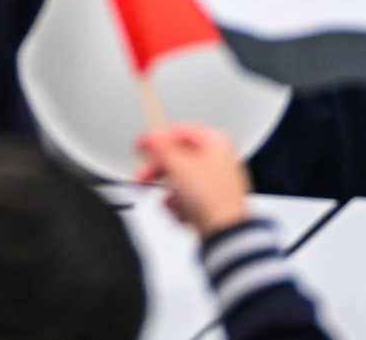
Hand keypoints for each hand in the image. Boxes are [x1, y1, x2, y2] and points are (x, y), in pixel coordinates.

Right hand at [136, 123, 251, 237]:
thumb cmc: (213, 199)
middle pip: (178, 157)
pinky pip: (185, 199)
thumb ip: (161, 149)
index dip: (157, 139)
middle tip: (143, 176)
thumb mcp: (180, 166)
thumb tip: (151, 137)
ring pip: (179, 180)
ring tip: (166, 202)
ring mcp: (214, 183)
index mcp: (216, 142)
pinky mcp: (209, 204)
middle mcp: (217, 160)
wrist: (224, 234)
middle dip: (158, 170)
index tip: (141, 147)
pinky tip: (180, 213)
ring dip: (168, 192)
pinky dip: (178, 206)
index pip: (180, 132)